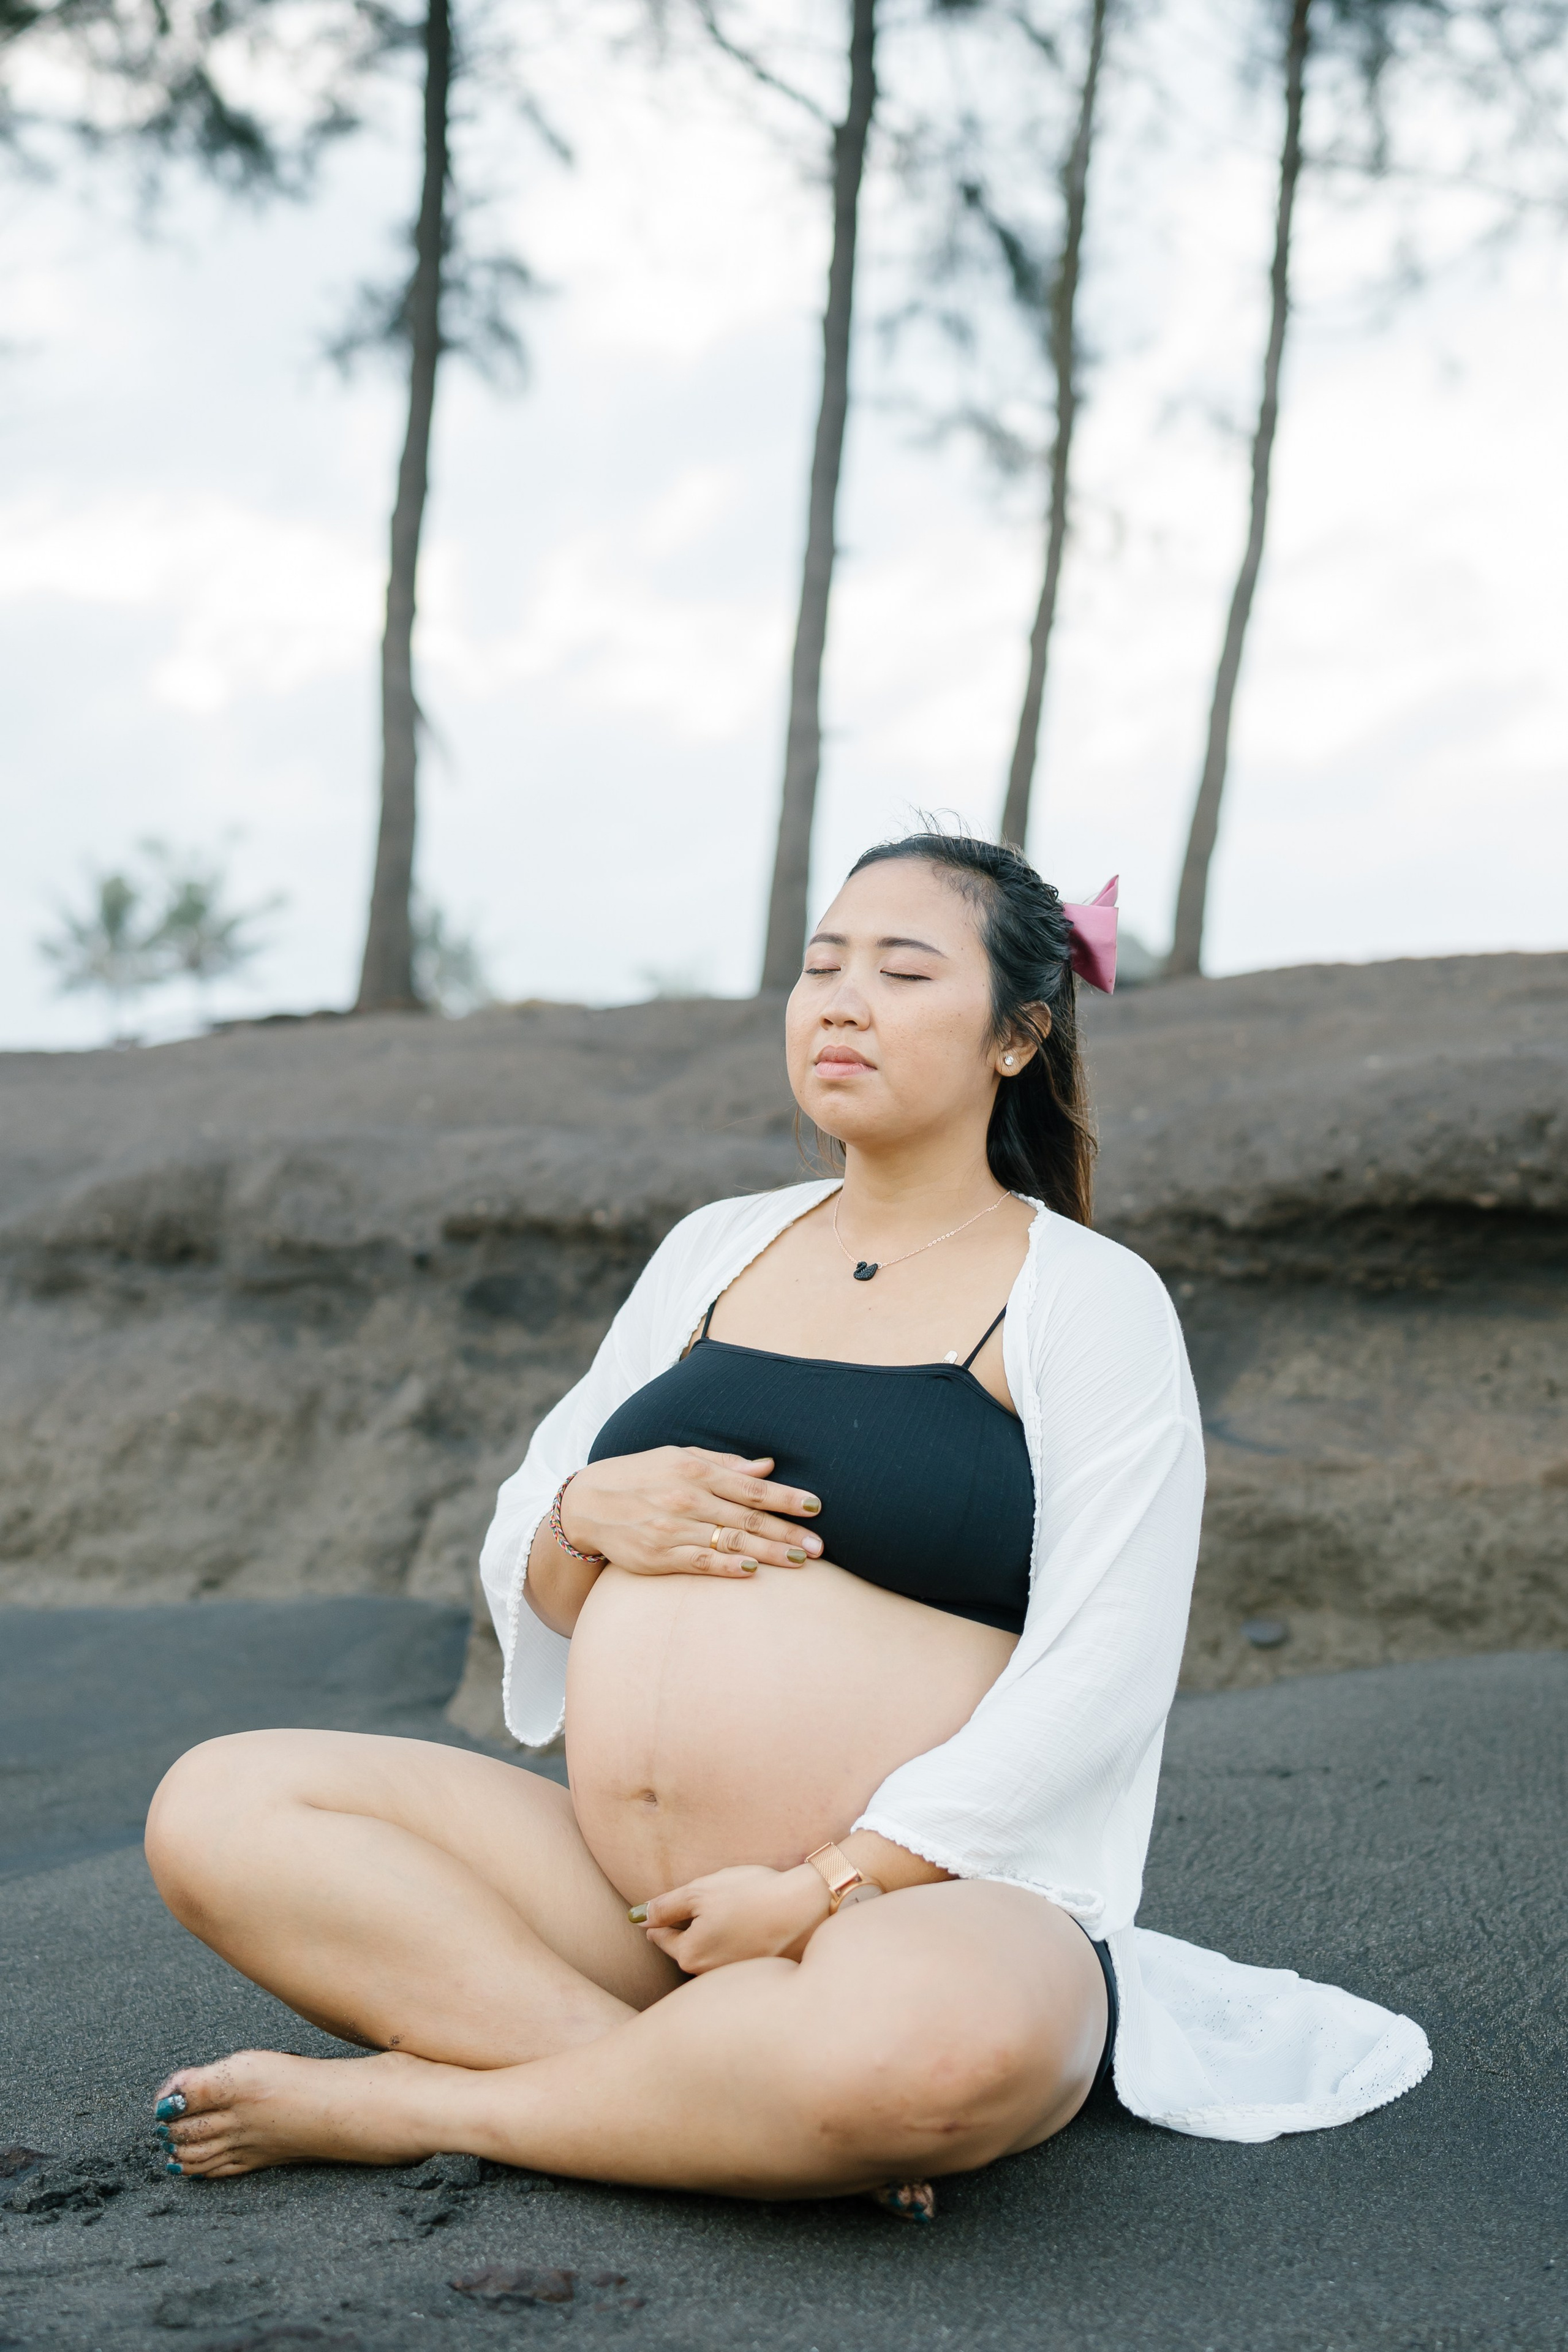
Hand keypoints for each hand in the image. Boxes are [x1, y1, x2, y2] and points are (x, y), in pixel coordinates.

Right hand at [559, 1447, 823, 1580]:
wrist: (588, 1502)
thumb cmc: (642, 1475)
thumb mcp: (680, 1457)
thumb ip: (725, 1464)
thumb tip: (768, 1466)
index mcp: (695, 1470)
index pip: (751, 1487)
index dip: (786, 1498)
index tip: (816, 1507)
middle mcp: (686, 1497)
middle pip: (748, 1518)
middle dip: (787, 1532)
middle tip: (820, 1546)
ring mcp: (672, 1529)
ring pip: (730, 1542)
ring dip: (768, 1553)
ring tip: (800, 1562)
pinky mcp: (658, 1556)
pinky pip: (699, 1563)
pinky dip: (727, 1567)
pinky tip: (752, 1570)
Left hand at [634, 1864, 830, 1972]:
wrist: (808, 1908)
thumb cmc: (752, 1895)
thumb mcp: (701, 1891)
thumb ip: (666, 1905)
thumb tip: (638, 1917)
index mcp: (689, 1955)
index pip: (660, 1936)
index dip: (666, 1915)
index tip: (681, 1903)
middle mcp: (707, 1977)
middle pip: (686, 1948)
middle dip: (691, 1928)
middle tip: (713, 1905)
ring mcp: (733, 1980)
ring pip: (711, 1955)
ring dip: (716, 1937)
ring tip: (738, 1914)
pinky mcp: (757, 1977)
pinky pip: (735, 1960)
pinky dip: (739, 1945)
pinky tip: (755, 1927)